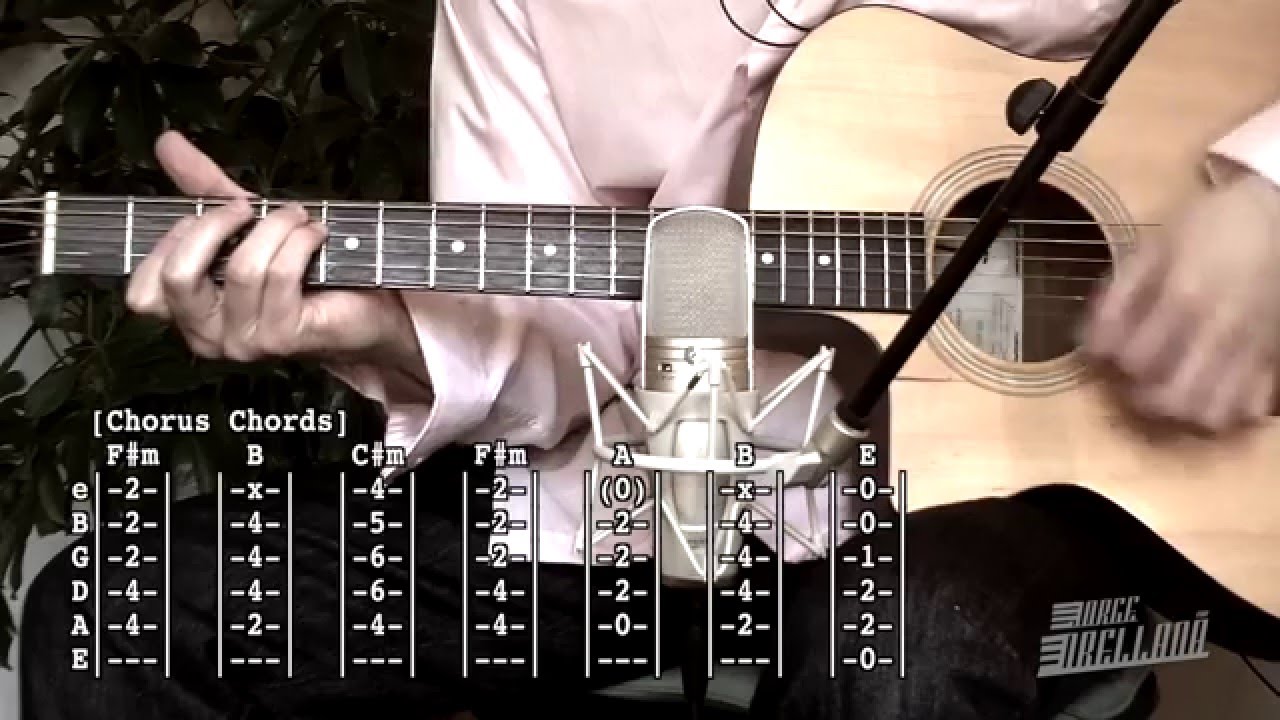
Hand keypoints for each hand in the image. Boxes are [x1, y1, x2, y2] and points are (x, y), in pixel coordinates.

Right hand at [126, 131, 421, 370]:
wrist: (367, 311)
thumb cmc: (301, 270)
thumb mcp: (245, 224)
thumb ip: (204, 188)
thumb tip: (168, 141)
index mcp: (187, 313)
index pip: (143, 292)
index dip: (168, 243)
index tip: (205, 215)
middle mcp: (208, 335)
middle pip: (179, 277)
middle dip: (214, 226)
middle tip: (247, 209)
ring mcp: (245, 342)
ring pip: (243, 268)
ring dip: (275, 228)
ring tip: (297, 217)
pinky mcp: (284, 338)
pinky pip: (281, 274)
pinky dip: (300, 241)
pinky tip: (316, 235)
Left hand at [1082, 172, 1279, 431]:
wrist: (1277, 214)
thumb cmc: (1207, 228)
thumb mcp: (1152, 249)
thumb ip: (1117, 295)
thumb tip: (1090, 343)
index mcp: (1182, 299)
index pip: (1134, 359)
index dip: (1111, 364)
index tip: (1108, 352)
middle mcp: (1218, 331)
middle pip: (1172, 399)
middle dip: (1142, 400)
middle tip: (1133, 385)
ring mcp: (1251, 349)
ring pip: (1212, 412)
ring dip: (1181, 412)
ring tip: (1170, 393)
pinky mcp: (1275, 357)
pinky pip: (1250, 407)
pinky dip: (1224, 411)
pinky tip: (1209, 393)